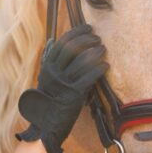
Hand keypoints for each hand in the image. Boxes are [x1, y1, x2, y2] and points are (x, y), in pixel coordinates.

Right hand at [15, 24, 107, 152]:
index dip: (76, 32)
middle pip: (73, 47)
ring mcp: (64, 83)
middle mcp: (54, 72)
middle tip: (98, 39)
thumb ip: (52, 61)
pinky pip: (89, 76)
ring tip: (103, 50)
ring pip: (82, 60)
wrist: (46, 124)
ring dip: (96, 52)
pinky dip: (99, 68)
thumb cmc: (49, 100)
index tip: (87, 27)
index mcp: (47, 66)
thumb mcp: (46, 78)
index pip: (62, 42)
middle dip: (88, 39)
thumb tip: (53, 41)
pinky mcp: (74, 94)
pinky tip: (105, 65)